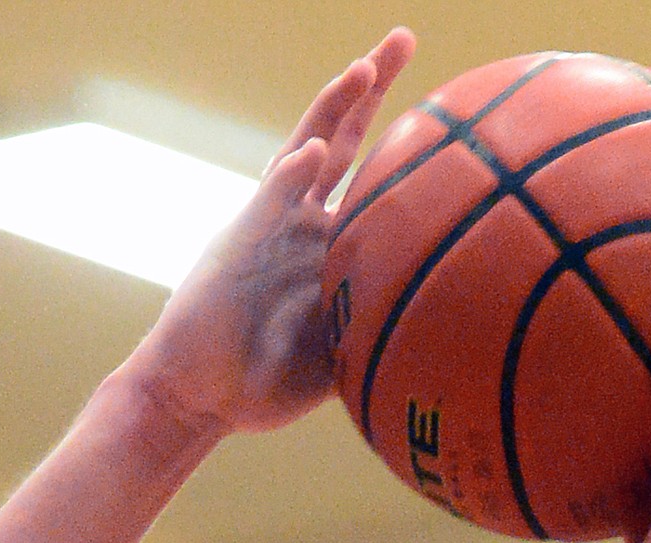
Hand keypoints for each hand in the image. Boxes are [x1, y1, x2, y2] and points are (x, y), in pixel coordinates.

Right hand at [127, 28, 415, 437]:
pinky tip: (310, 152)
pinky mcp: (239, 240)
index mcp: (330, 246)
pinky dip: (290, 176)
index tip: (451, 110)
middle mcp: (302, 222)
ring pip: (307, 149)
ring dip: (333, 108)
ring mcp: (272, 223)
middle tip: (402, 37)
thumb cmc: (263, 386)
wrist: (199, 397)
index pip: (374, 179)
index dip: (406, 143)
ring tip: (363, 67)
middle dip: (369, 87)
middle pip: (342, 139)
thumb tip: (444, 347)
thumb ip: (378, 339)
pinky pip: (269, 199)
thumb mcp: (337, 363)